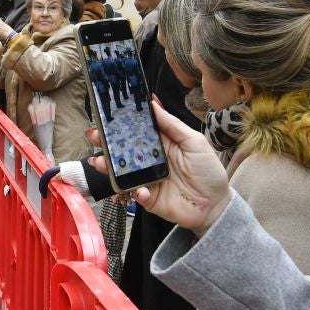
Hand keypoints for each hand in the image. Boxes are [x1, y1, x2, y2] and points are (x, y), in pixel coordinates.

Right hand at [87, 100, 231, 230]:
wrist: (216, 205)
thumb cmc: (208, 171)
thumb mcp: (194, 141)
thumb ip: (172, 124)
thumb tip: (152, 103)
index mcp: (160, 144)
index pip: (136, 131)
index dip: (121, 124)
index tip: (106, 116)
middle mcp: (150, 160)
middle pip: (123, 150)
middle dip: (105, 143)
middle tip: (93, 135)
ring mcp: (147, 179)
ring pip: (122, 172)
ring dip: (108, 167)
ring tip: (100, 162)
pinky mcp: (148, 198)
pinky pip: (135, 194)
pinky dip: (135, 192)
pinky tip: (142, 190)